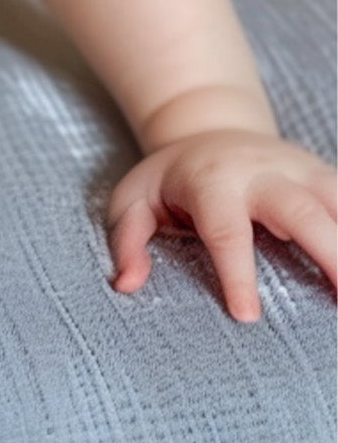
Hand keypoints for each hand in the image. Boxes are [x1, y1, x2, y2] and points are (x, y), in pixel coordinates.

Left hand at [107, 130, 337, 320]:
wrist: (206, 126)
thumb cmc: (170, 178)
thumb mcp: (134, 200)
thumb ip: (127, 241)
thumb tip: (125, 284)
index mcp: (211, 182)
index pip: (225, 230)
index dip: (236, 273)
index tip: (247, 315)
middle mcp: (262, 174)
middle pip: (301, 210)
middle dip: (329, 253)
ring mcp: (299, 171)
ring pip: (337, 202)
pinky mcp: (323, 176)